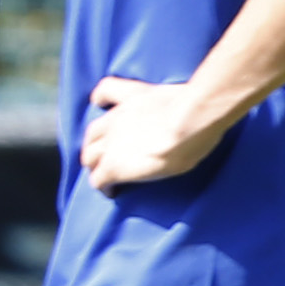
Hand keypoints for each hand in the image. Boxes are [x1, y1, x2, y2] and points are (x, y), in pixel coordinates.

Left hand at [80, 75, 235, 188]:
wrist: (188, 120)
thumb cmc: (195, 105)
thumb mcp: (181, 93)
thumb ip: (175, 99)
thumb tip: (192, 105)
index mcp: (131, 96)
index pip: (103, 94)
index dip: (106, 105)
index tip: (109, 114)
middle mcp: (114, 119)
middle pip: (91, 134)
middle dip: (96, 144)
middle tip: (105, 155)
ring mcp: (110, 144)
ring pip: (89, 158)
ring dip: (96, 167)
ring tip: (106, 176)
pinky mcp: (113, 167)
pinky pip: (98, 180)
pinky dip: (103, 187)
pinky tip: (112, 192)